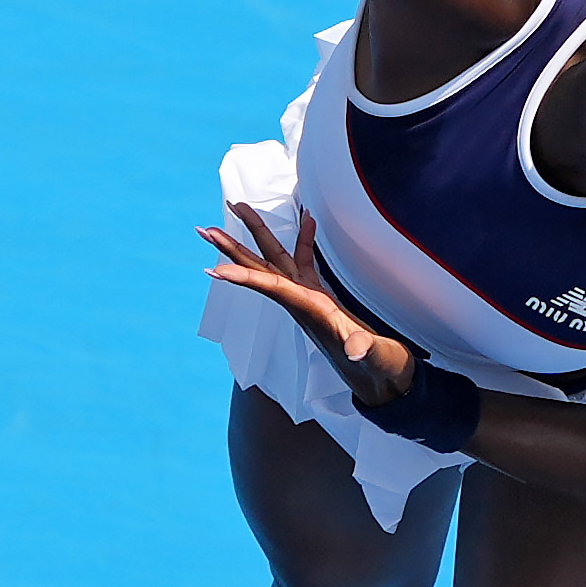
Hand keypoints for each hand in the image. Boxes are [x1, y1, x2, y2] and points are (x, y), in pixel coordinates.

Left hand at [201, 202, 420, 405]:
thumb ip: (365, 350)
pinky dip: (305, 239)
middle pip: (259, 269)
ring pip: (276, 259)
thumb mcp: (375, 358)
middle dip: (232, 248)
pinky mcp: (321, 296)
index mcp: (310, 312)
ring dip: (257, 233)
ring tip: (238, 207)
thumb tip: (356, 348)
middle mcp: (301, 302)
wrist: (381, 379)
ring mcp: (308, 297)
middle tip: (204, 230)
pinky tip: (309, 218)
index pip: (272, 289)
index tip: (214, 268)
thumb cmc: (379, 368)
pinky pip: (305, 260)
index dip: (245, 277)